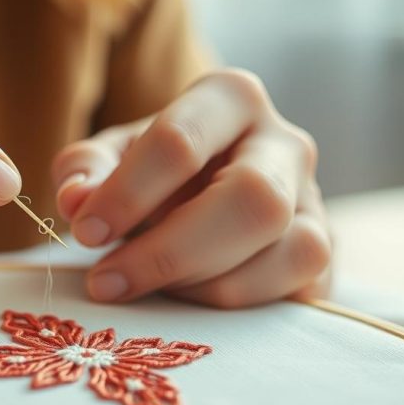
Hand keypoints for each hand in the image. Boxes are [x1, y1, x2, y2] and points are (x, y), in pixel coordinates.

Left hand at [52, 69, 330, 307]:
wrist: (199, 198)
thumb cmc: (150, 175)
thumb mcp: (109, 160)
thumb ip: (85, 172)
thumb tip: (78, 201)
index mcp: (230, 98)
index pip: (182, 140)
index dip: (127, 193)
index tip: (85, 233)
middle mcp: (285, 142)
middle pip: (253, 199)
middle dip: (171, 251)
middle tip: (108, 281)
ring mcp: (315, 201)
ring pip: (288, 250)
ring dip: (205, 284)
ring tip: (148, 289)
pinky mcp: (325, 257)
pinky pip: (298, 291)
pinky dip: (236, 306)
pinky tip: (189, 301)